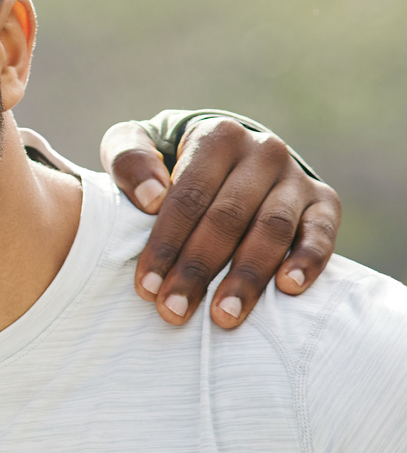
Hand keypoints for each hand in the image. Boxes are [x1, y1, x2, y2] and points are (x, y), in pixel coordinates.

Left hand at [101, 118, 338, 328]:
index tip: (147, 286)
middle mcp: (262, 152)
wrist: (228, 150)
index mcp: (218, 136)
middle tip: (174, 310)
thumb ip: (129, 158)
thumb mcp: (138, 141)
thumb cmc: (169, 158)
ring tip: (224, 316)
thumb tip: (150, 197)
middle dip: (198, 269)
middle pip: (228, 217)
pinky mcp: (324, 202)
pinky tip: (289, 288)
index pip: (189, 195)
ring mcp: (296, 178)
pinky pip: (322, 232)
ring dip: (248, 276)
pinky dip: (309, 260)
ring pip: (272, 229)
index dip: (166, 243)